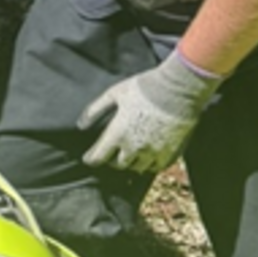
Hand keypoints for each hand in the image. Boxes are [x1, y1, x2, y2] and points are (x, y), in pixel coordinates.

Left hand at [79, 50, 222, 174]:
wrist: (177, 89)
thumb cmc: (143, 88)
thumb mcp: (113, 94)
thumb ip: (95, 110)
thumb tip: (80, 125)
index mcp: (118, 135)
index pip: (99, 157)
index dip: (91, 159)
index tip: (88, 159)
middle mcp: (135, 148)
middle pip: (119, 164)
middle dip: (112, 160)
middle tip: (111, 153)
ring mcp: (154, 152)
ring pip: (138, 167)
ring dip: (132, 163)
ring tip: (129, 154)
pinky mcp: (172, 153)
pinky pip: (158, 167)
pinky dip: (150, 164)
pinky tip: (148, 156)